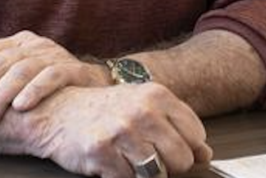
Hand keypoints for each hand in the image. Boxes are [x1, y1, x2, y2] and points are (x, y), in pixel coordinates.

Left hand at [0, 30, 109, 124]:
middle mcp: (35, 44)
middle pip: (0, 62)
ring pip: (22, 70)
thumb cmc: (46, 80)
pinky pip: (51, 77)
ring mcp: (55, 55)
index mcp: (19, 42)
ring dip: (0, 95)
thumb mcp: (17, 68)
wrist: (91, 85)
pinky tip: (20, 106)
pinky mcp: (74, 70)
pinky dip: (34, 90)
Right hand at [28, 83, 212, 177]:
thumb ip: (177, 125)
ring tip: (129, 159)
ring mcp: (121, 130)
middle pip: (182, 158)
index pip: (196, 135)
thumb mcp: (144, 106)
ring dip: (145, 174)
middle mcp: (142, 110)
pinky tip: (112, 162)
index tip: (172, 149)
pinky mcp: (101, 151)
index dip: (188, 149)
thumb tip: (206, 154)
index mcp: (157, 95)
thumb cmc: (105, 110)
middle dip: (170, 167)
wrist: (58, 111)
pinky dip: (122, 177)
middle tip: (149, 159)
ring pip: (157, 173)